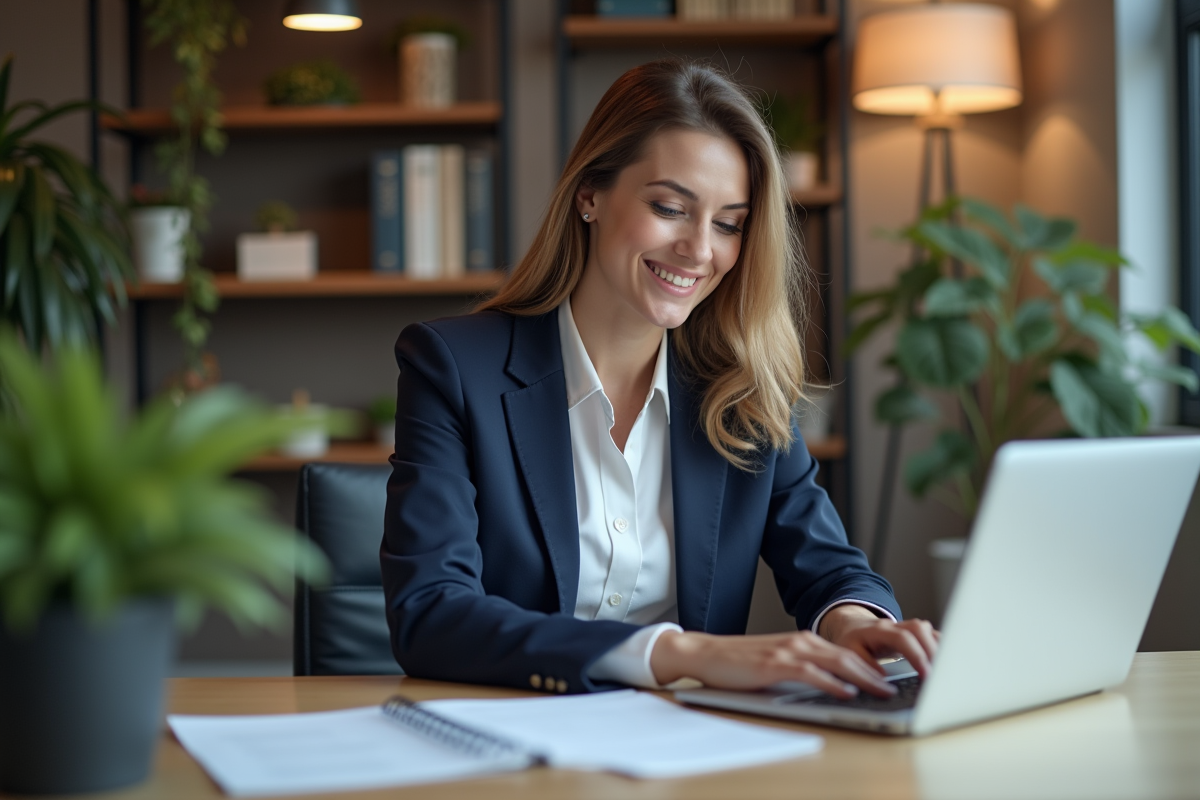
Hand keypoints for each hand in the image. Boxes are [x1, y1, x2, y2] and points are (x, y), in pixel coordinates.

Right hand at [649, 628, 900, 698]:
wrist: (705, 653)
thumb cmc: (739, 662)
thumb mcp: (777, 662)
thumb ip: (804, 669)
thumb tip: (834, 687)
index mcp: (802, 641)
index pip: (845, 652)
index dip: (871, 666)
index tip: (891, 680)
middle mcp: (800, 642)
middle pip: (848, 656)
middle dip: (877, 673)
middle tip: (898, 688)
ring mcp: (788, 652)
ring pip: (836, 662)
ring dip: (864, 678)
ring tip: (884, 691)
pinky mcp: (775, 665)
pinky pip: (812, 674)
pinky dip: (833, 683)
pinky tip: (847, 692)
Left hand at [818, 604, 939, 679]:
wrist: (852, 626)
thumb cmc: (851, 641)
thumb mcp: (849, 653)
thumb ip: (864, 665)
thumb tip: (882, 678)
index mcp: (878, 630)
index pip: (902, 638)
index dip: (916, 655)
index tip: (925, 675)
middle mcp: (894, 626)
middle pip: (919, 629)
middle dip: (932, 652)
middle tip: (937, 676)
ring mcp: (905, 627)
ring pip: (927, 630)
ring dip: (938, 649)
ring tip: (944, 672)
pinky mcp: (913, 634)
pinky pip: (930, 636)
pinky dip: (940, 647)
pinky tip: (946, 663)